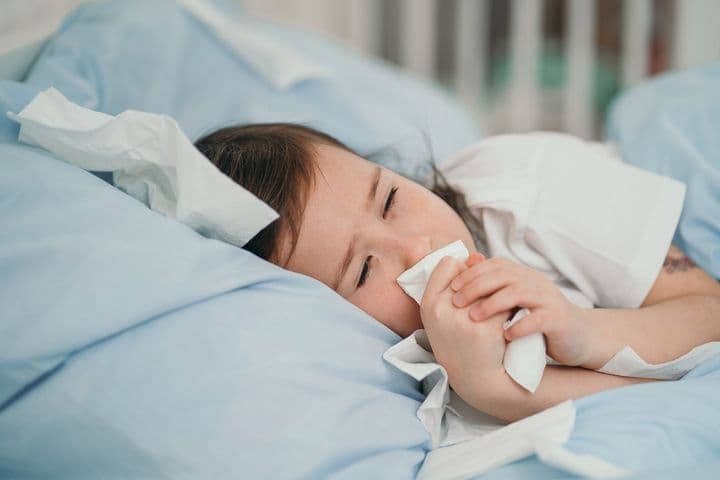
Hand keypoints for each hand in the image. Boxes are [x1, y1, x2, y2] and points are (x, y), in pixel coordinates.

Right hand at [419, 256, 507, 401]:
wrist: (474, 377)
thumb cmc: (457, 340)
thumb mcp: (443, 313)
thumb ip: (454, 283)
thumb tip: (477, 256)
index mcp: (428, 304)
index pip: (447, 264)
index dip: (461, 271)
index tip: (468, 284)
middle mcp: (442, 311)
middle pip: (470, 274)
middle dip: (482, 281)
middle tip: (490, 296)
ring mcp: (464, 320)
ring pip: (489, 287)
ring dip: (499, 291)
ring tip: (502, 304)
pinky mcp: (486, 330)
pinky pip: (503, 303)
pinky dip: (511, 306)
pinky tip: (513, 315)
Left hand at [449, 256, 590, 365]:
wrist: (579, 336)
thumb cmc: (540, 319)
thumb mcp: (515, 302)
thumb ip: (494, 287)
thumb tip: (467, 267)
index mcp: (523, 276)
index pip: (494, 266)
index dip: (471, 273)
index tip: (451, 287)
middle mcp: (535, 282)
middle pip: (502, 275)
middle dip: (475, 287)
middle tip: (456, 302)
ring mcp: (548, 299)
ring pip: (518, 292)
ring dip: (493, 304)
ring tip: (474, 317)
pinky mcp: (559, 319)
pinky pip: (538, 318)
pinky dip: (520, 326)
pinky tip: (504, 335)